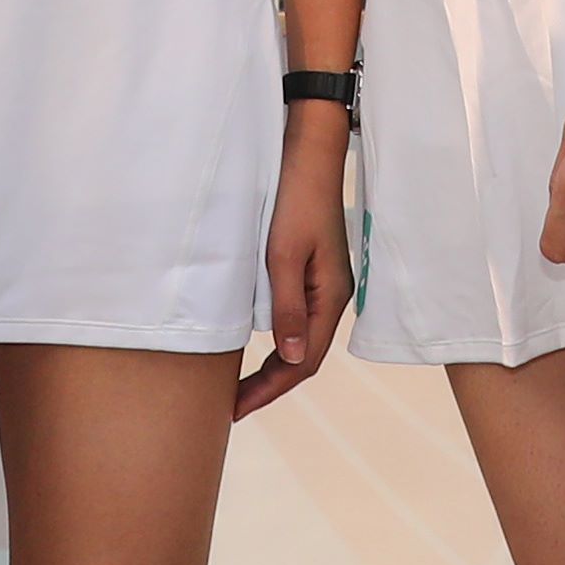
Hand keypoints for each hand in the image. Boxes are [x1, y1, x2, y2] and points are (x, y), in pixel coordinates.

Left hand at [242, 113, 355, 416]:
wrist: (308, 155)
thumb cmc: (296, 200)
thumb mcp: (285, 256)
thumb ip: (288, 308)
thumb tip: (291, 358)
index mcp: (330, 298)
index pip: (304, 361)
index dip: (271, 389)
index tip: (238, 409)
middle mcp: (331, 297)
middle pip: (304, 355)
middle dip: (271, 384)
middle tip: (234, 406)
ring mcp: (323, 284)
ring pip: (300, 338)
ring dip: (274, 365)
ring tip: (241, 384)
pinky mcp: (311, 271)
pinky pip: (296, 316)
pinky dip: (277, 338)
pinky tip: (256, 342)